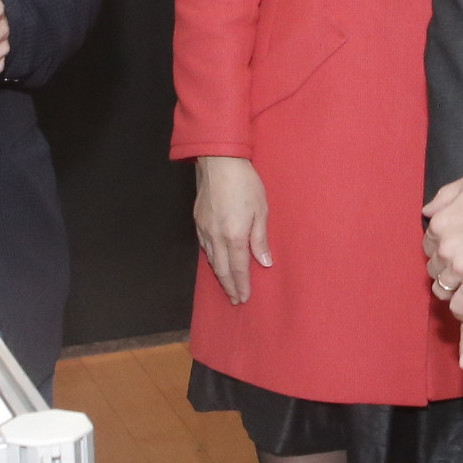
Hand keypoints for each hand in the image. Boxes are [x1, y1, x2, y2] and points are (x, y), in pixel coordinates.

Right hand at [188, 156, 268, 306]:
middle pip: (222, 269)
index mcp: (234, 236)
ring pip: (211, 260)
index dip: (242, 285)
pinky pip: (204, 247)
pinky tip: (215, 260)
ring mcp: (204, 229)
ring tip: (227, 285)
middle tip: (235, 300)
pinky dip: (211, 259)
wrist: (219, 163)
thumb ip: (260, 238)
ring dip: (220, 275)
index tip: (244, 298)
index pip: (239, 268)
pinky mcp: (198, 221)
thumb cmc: (246, 184)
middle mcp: (216, 237)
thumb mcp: (261, 210)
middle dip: (229, 287)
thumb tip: (264, 262)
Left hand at [423, 169, 462, 347]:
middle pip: (434, 269)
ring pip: (442, 290)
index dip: (441, 252)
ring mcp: (458, 266)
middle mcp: (443, 246)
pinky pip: (459, 306)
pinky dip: (462, 310)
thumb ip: (446, 195)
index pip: (428, 246)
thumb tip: (427, 210)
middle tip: (462, 275)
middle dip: (446, 272)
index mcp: (440, 223)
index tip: (454, 256)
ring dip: (452, 293)